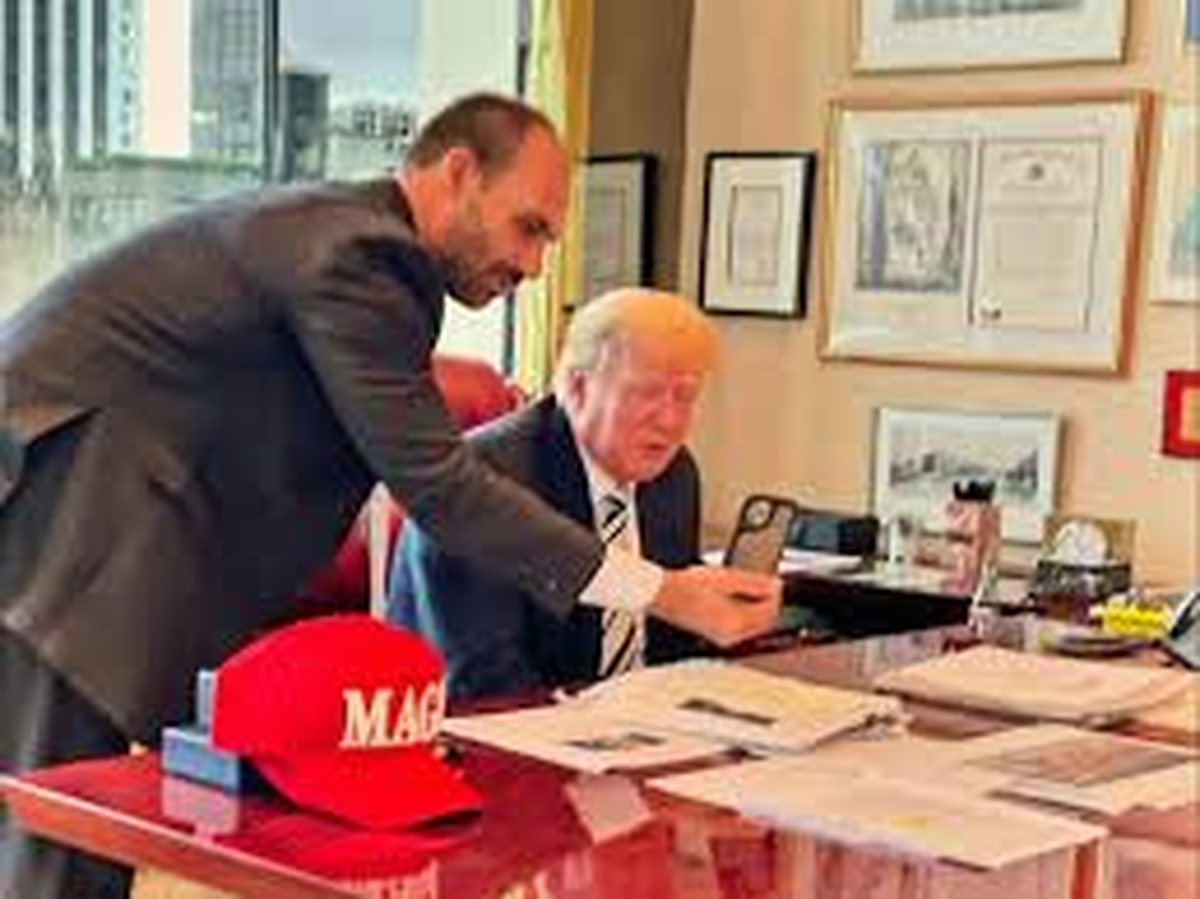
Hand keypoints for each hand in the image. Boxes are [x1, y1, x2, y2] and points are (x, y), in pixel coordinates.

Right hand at [649, 566, 782, 647]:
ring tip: (748, 587)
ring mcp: (723, 638)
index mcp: (736, 623)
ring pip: (752, 626)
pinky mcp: (716, 635)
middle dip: (768, 603)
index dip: (775, 596)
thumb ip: (755, 583)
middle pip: (763, 623)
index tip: (774, 582)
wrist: (664, 594)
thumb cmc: (688, 586)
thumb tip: (775, 586)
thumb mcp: (727, 578)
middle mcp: (732, 636)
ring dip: (756, 608)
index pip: (770, 614)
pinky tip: (735, 597)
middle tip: (765, 584)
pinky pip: (740, 627)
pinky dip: (744, 613)